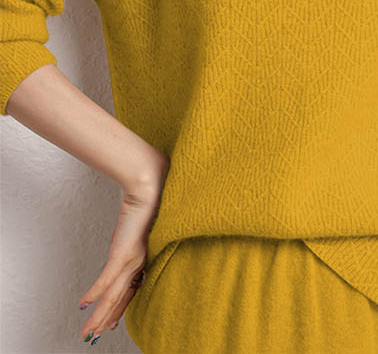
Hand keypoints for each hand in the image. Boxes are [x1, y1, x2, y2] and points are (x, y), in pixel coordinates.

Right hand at [78, 151, 169, 344]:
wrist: (150, 184)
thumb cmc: (149, 197)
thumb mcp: (135, 223)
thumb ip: (128, 234)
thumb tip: (119, 238)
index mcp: (145, 255)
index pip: (131, 288)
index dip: (120, 306)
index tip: (111, 320)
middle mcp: (140, 260)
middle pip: (122, 296)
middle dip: (107, 318)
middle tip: (96, 335)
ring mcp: (131, 257)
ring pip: (113, 294)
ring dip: (99, 314)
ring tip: (89, 332)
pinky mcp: (123, 251)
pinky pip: (107, 278)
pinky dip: (95, 293)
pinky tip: (85, 304)